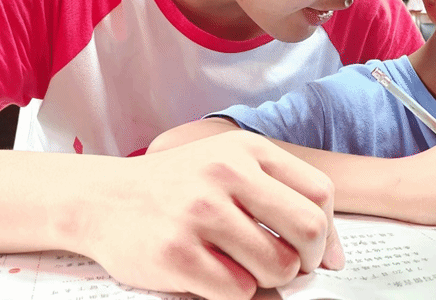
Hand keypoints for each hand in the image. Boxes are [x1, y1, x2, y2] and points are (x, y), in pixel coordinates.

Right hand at [76, 131, 343, 299]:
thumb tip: (333, 254)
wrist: (103, 197)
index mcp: (245, 149)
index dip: (327, 231)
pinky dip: (237, 293)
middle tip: (292, 266)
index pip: (319, 193)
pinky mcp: (176, 253)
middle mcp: (226, 174)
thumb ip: (279, 194)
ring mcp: (200, 212)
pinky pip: (238, 292)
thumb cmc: (176, 185)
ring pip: (278, 266)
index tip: (318, 251)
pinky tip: (218, 276)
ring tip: (248, 270)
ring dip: (272, 280)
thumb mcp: (227, 164)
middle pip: (308, 228)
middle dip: (309, 259)